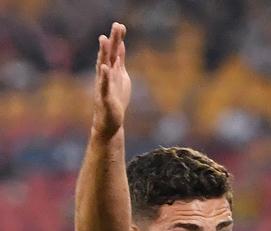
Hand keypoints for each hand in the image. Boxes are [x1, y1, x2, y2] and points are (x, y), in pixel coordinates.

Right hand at [93, 22, 130, 138]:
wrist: (109, 121)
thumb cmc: (115, 99)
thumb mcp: (121, 77)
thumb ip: (120, 61)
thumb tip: (121, 45)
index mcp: (111, 71)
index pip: (114, 52)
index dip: (117, 39)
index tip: (120, 25)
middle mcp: (105, 75)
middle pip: (108, 55)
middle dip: (112, 40)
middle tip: (116, 25)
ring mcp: (104, 85)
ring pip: (103, 66)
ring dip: (103, 53)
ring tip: (103, 39)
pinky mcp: (105, 97)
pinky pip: (104, 86)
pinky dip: (104, 77)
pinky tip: (105, 67)